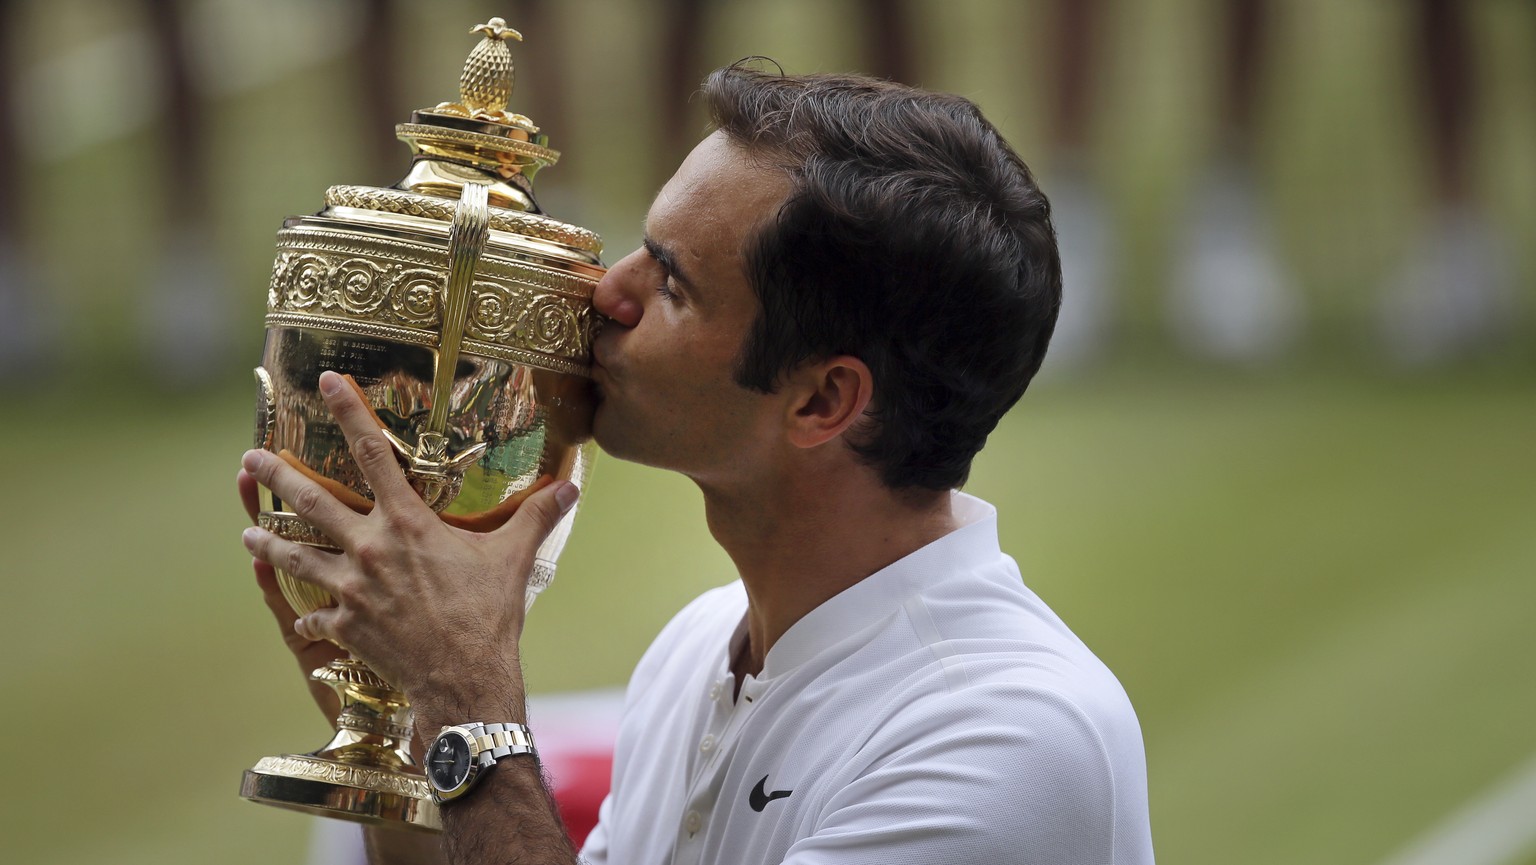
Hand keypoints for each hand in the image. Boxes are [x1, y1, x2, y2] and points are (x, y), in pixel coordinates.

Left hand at [239, 370, 579, 732]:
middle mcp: (370, 547)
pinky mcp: (345, 625)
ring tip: (249, 534)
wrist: (464, 677)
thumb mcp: (513, 558)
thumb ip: (537, 516)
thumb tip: (572, 486)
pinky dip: (308, 617)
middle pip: (311, 501)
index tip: (326, 382)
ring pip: (295, 557)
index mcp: (407, 522)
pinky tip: (300, 617)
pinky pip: (314, 618)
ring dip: (269, 543)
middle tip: (250, 459)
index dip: (348, 412)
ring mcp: (351, 588)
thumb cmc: (488, 614)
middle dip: (277, 476)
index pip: (372, 453)